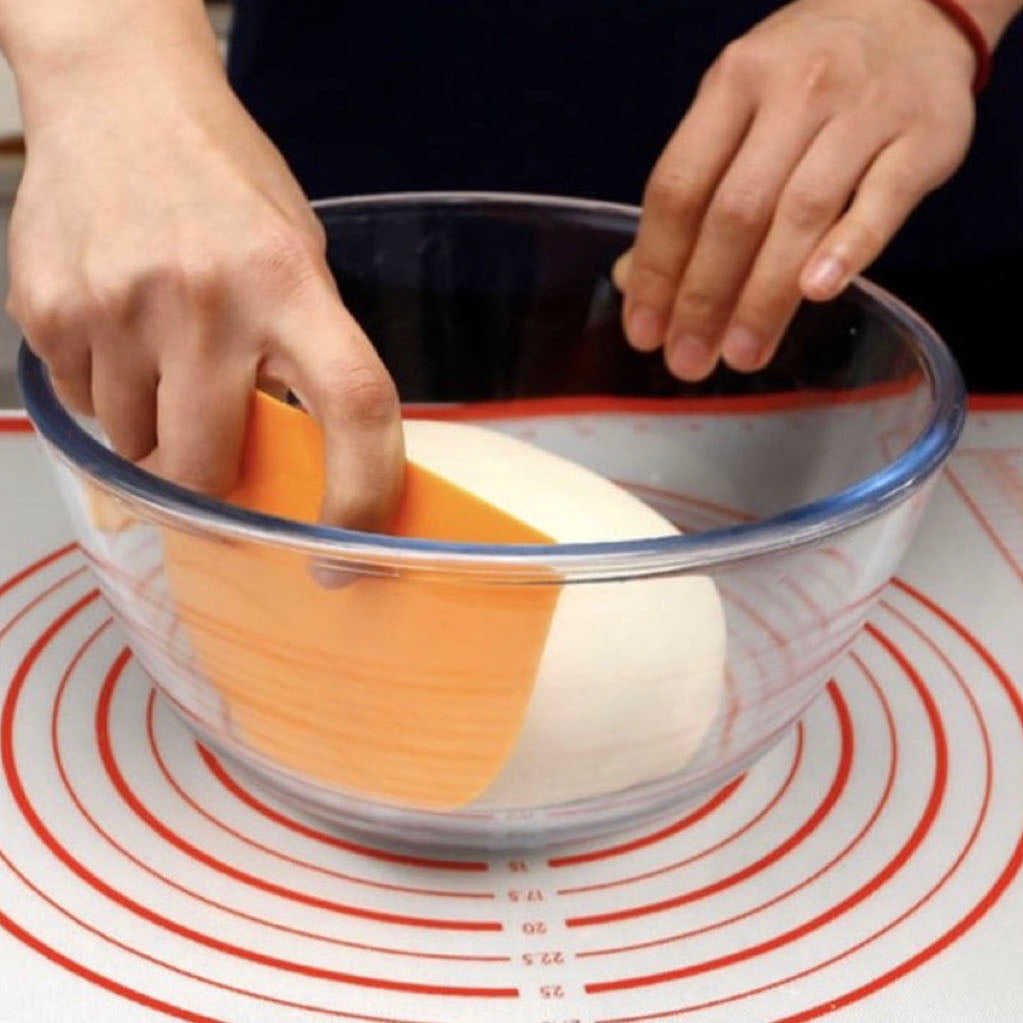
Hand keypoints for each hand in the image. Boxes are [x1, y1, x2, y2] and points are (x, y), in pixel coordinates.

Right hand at [5, 4, 402, 528]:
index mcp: (290, 283)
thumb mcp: (297, 256)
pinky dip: (108, 398)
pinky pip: (85, 410)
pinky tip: (122, 335)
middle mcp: (205, 298)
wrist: (118, 97)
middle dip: (212, 488)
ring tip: (164, 361)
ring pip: (137, 452)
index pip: (354, 406)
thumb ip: (303, 354)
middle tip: (218, 456)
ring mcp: (118, 305)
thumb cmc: (225, 184)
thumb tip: (308, 465)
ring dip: (156, 437)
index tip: (345, 556)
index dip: (363, 496)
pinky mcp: (49, 310)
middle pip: (206, 470)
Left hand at [618, 0, 977, 379]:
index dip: (657, 267)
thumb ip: (691, 190)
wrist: (914, 7)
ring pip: (801, 214)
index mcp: (734, 83)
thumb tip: (632, 280)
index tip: (644, 330)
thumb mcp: (737, 106)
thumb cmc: (807, 77)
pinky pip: (881, 202)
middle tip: (689, 360)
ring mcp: (863, 111)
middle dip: (704, 297)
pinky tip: (815, 294)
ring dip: (765, 295)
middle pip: (736, 210)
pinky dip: (847, 249)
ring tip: (742, 353)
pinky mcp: (924, 137)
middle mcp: (795, 91)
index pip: (679, 188)